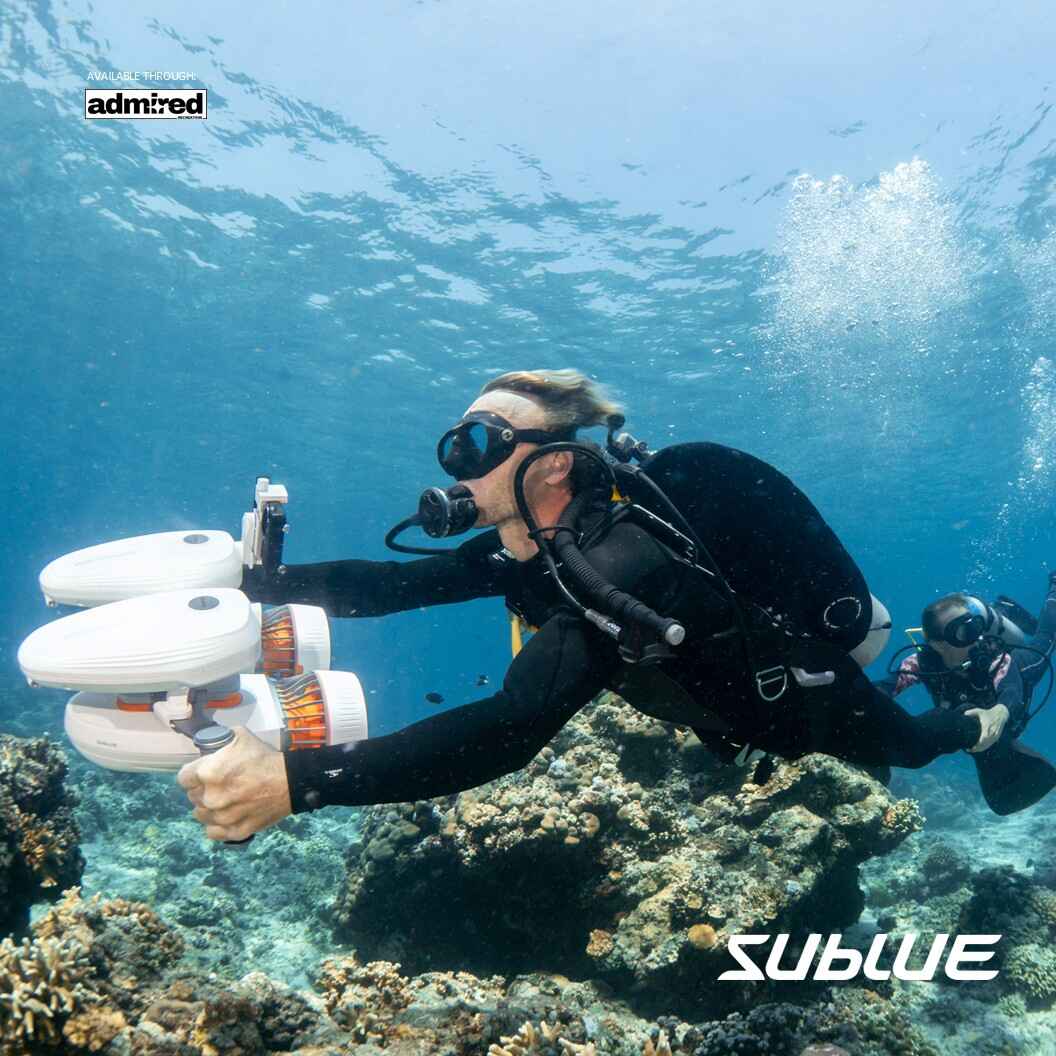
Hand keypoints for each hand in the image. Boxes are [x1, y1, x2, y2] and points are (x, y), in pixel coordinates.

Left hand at [176, 727, 291, 840]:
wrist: (291, 781)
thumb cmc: (265, 757)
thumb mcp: (240, 737)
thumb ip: (219, 741)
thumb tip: (210, 743)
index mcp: (208, 773)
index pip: (183, 778)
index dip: (193, 774)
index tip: (203, 773)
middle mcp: (211, 798)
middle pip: (192, 796)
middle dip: (203, 789)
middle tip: (221, 784)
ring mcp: (222, 818)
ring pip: (201, 815)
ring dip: (209, 807)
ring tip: (225, 799)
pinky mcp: (234, 832)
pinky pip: (212, 831)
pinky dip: (218, 824)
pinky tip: (228, 814)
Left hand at [964, 703, 1008, 753]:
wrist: (1001, 714)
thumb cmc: (988, 713)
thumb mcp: (980, 711)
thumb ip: (971, 712)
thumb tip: (964, 714)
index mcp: (987, 727)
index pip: (983, 739)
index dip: (977, 744)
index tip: (970, 746)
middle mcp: (992, 733)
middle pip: (984, 744)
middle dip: (976, 748)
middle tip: (968, 749)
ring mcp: (995, 736)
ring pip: (987, 745)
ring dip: (980, 749)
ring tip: (971, 750)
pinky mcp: (996, 737)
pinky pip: (990, 744)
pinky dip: (984, 747)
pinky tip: (978, 749)